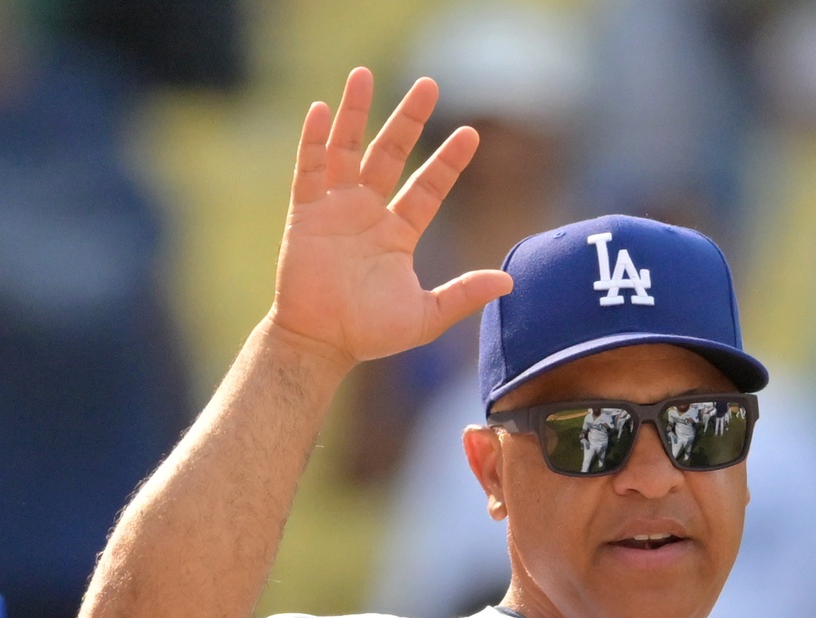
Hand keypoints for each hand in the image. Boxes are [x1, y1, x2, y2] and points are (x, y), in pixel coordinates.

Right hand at [268, 69, 513, 375]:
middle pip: (390, 153)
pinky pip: (308, 169)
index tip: (471, 134)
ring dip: (354, 112)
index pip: (428, 187)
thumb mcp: (426, 314)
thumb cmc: (371, 333)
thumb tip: (510, 281)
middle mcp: (368, 212)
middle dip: (408, 119)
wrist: (322, 344)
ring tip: (362, 74)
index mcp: (398, 232)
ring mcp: (336, 208)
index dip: (448, 161)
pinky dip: (313, 140)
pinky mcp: (305, 213)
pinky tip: (322, 109)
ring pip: (347, 149)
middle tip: (429, 84)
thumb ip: (464, 294)